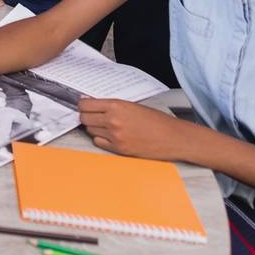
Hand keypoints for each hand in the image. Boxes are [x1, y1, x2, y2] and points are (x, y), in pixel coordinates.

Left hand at [77, 98, 193, 160]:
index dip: (82, 105)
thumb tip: (92, 104)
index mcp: (116, 106)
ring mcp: (114, 136)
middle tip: (92, 115)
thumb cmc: (156, 120)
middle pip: (84, 118)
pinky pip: (98, 143)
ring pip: (90, 131)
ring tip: (106, 126)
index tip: (83, 105)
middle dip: (86, 116)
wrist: (172, 137)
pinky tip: (110, 136)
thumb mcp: (133, 106)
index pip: (85, 105)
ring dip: (94, 128)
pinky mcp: (118, 149)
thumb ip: (112, 105)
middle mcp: (112, 121)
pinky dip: (101, 139)